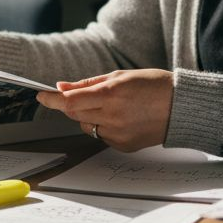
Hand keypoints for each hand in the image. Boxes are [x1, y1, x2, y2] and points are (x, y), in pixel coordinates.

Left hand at [35, 69, 173, 151]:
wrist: (181, 108)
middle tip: (82, 96)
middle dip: (72, 105)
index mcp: (111, 95)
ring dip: (89, 116)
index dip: (52, 99)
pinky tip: (123, 118)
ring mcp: (117, 134)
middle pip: (75, 114)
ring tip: (112, 106)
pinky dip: (104, 126)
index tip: (41, 95)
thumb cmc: (154, 85)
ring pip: (87, 126)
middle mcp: (112, 116)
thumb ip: (89, 83)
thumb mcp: (121, 76)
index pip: (70, 101)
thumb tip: (63, 87)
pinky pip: (101, 136)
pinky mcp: (123, 146)